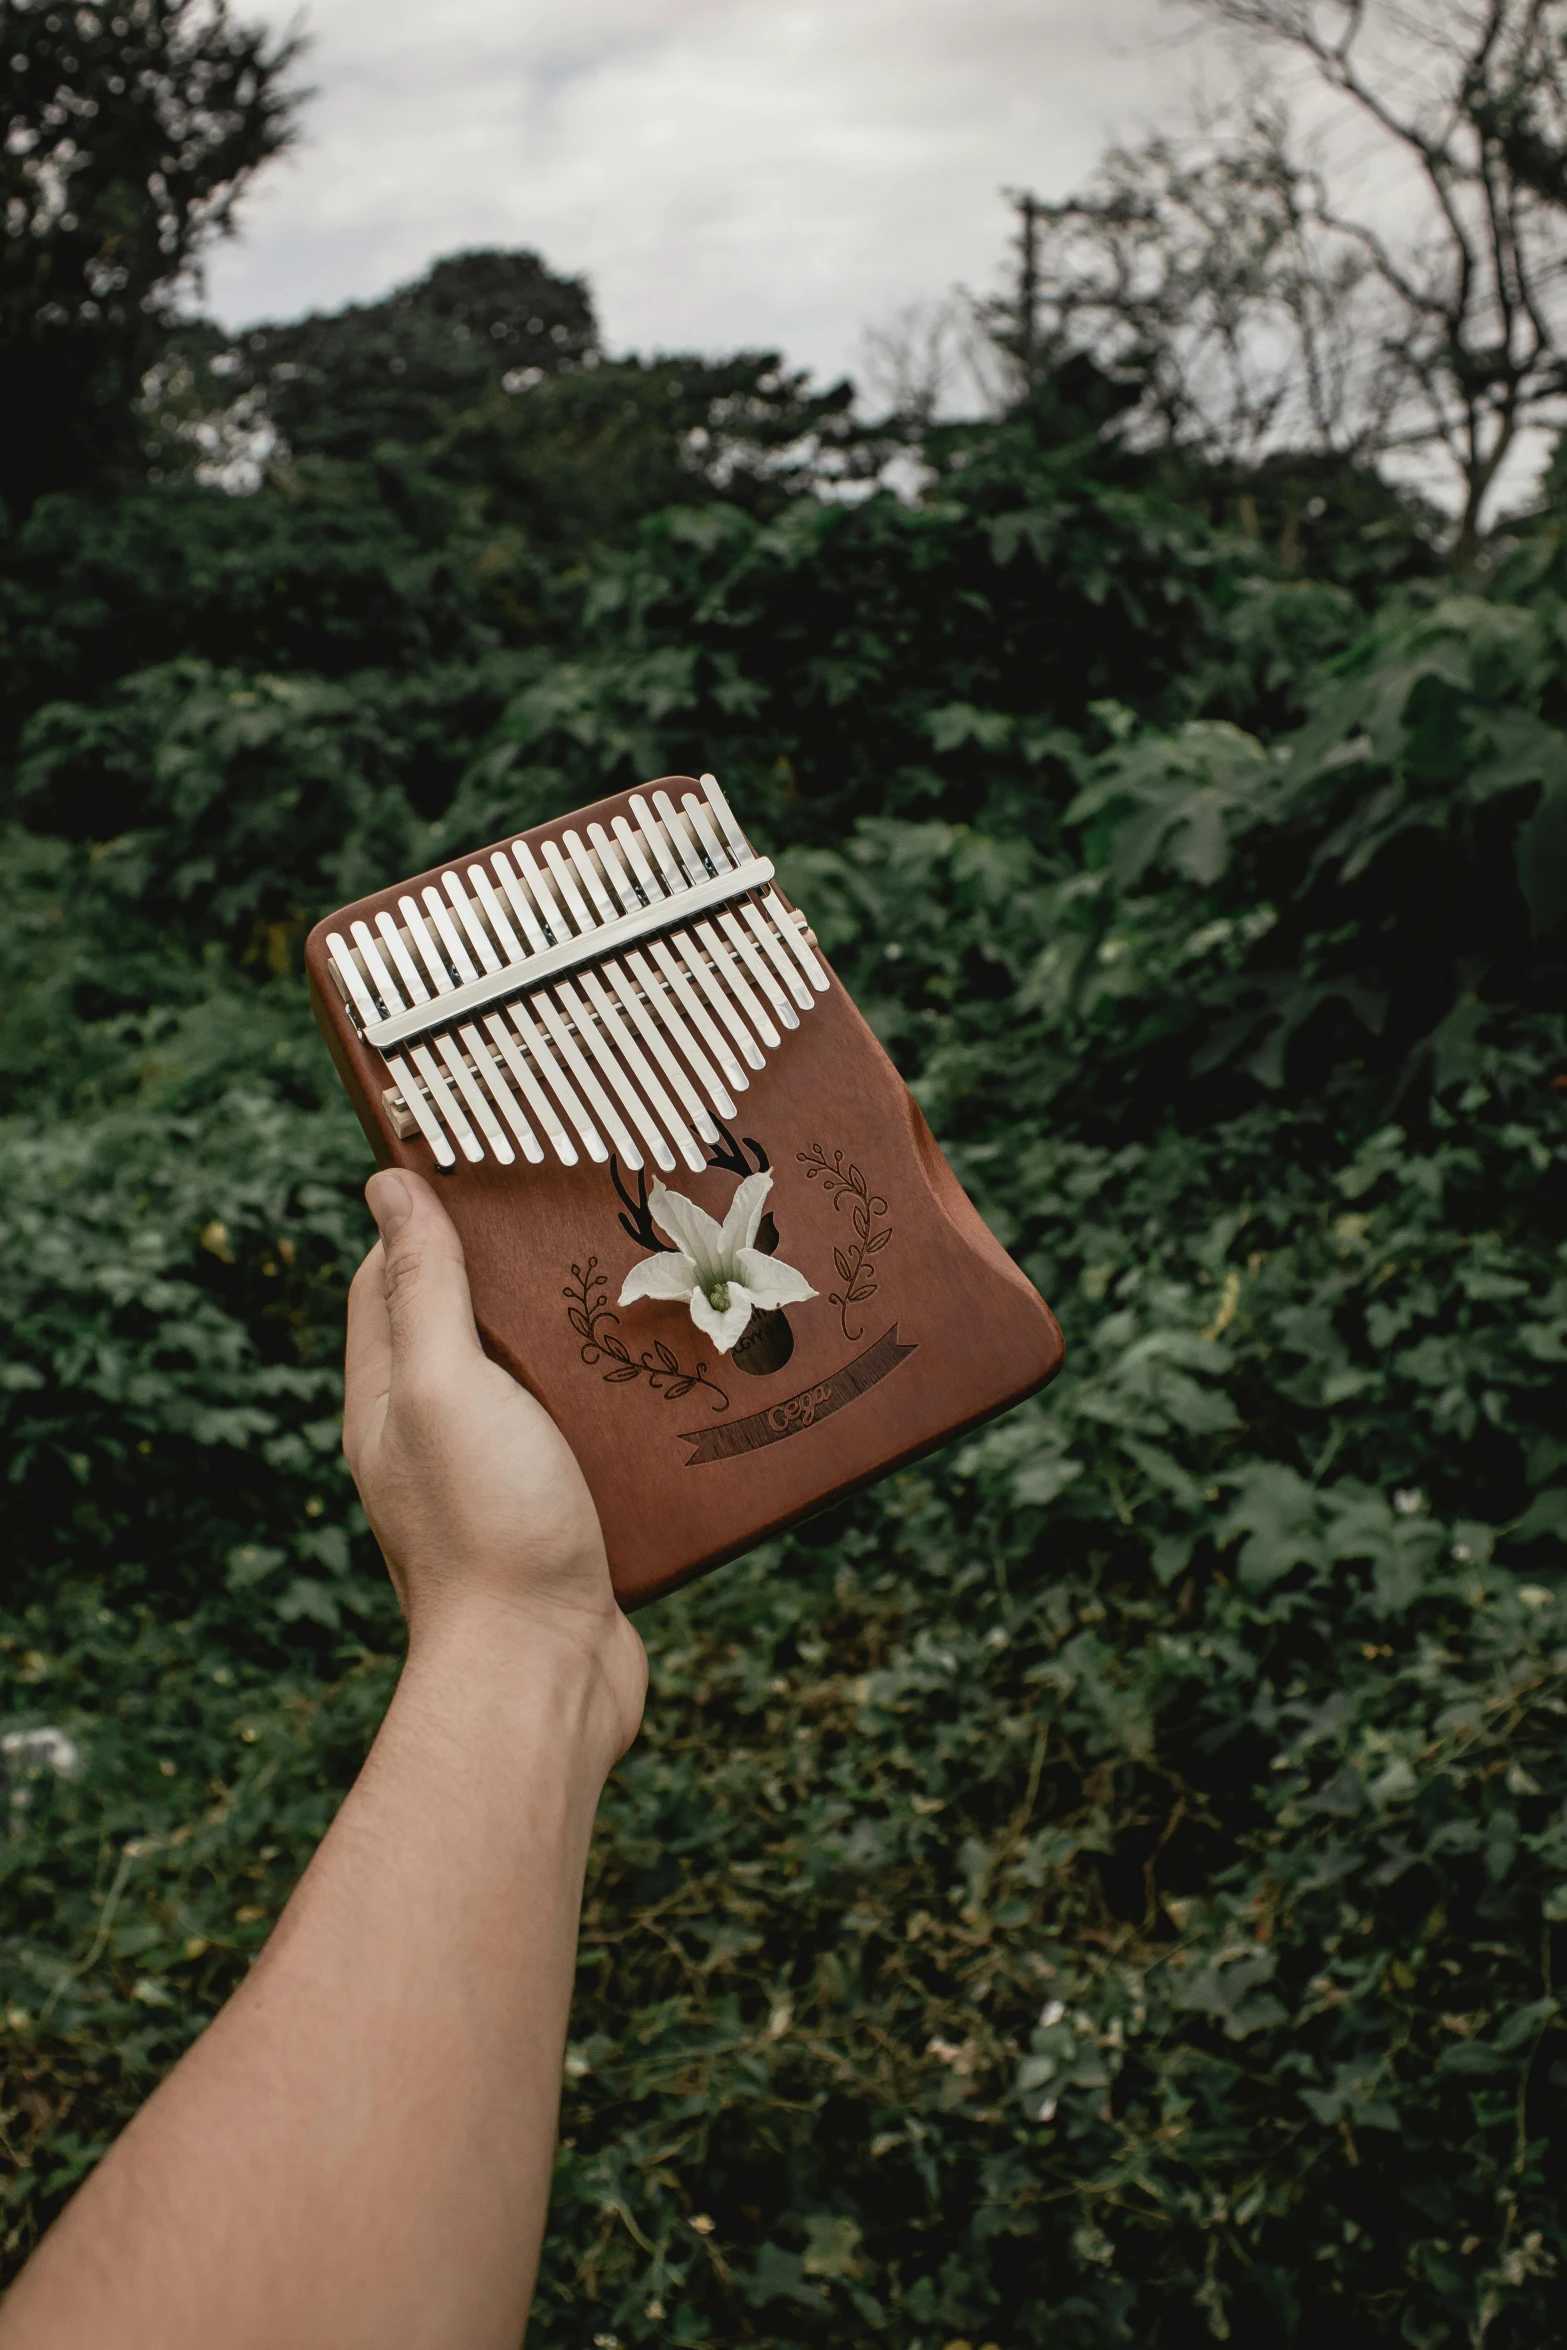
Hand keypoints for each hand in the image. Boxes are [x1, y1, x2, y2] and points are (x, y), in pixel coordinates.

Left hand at [344, 1169, 645, 1763]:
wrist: (545, 1679)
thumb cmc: (487, 1530)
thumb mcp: (447, 1389)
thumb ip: (422, 1292)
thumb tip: (386, 1190)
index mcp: (391, 1398)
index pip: (390, 1278)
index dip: (429, 1215)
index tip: (493, 1162)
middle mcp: (438, 1435)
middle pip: (473, 1322)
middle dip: (522, 1267)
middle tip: (594, 1210)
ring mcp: (503, 1478)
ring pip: (542, 1378)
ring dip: (587, 1332)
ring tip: (654, 1275)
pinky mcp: (567, 1515)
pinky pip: (595, 1436)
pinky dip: (628, 1399)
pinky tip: (680, 1371)